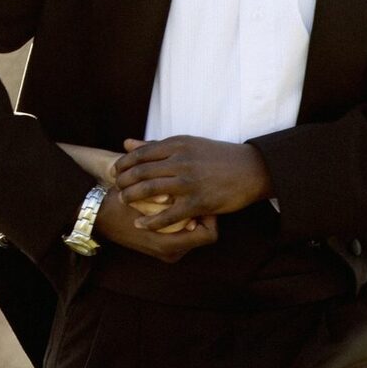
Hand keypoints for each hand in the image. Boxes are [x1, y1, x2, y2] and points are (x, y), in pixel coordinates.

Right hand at [93, 188, 217, 262]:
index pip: (208, 234)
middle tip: (202, 192)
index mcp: (168, 245)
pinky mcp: (163, 244)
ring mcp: (168, 250)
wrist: (95, 216)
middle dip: (204, 212)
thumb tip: (175, 197)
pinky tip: (178, 199)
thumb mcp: (138, 201)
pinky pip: (185, 231)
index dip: (210, 215)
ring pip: (196, 231)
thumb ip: (159, 200)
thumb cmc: (116, 207)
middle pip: (205, 232)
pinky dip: (184, 217)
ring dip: (194, 213)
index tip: (203, 196)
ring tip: (192, 194)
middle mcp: (171, 252)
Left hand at [112, 135, 271, 231]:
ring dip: (132, 197)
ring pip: (150, 190)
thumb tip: (126, 143)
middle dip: (123, 182)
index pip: (140, 153)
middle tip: (116, 188)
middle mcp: (181, 160)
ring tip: (124, 202)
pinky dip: (151, 221)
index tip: (115, 172)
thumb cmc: (218, 156)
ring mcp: (189, 182)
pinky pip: (169, 214)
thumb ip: (155, 145)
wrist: (252, 169)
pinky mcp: (199, 202)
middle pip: (141, 171)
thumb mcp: (187, 144)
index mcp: (177, 144)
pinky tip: (141, 224)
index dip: (123, 164)